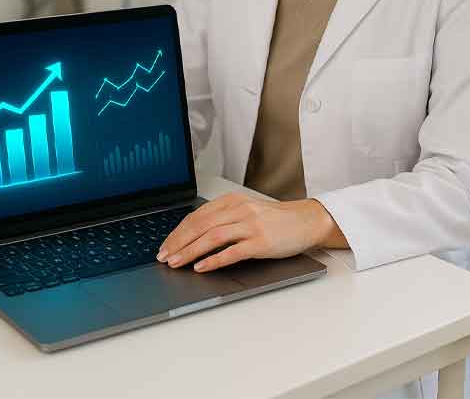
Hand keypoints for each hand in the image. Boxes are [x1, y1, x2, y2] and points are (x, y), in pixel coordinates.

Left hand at [156, 192, 329, 272]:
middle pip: (201, 226)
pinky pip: (233, 251)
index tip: (165, 246)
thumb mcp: (247, 211)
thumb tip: (193, 237)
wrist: (305, 221)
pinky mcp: (261, 242)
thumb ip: (224, 219)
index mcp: (233, 201)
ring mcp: (251, 225)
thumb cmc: (275, 220)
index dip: (178, 232)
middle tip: (164, 257)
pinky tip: (202, 267)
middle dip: (178, 243)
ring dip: (190, 251)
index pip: (197, 216)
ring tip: (176, 263)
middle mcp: (240, 210)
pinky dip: (214, 260)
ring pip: (212, 237)